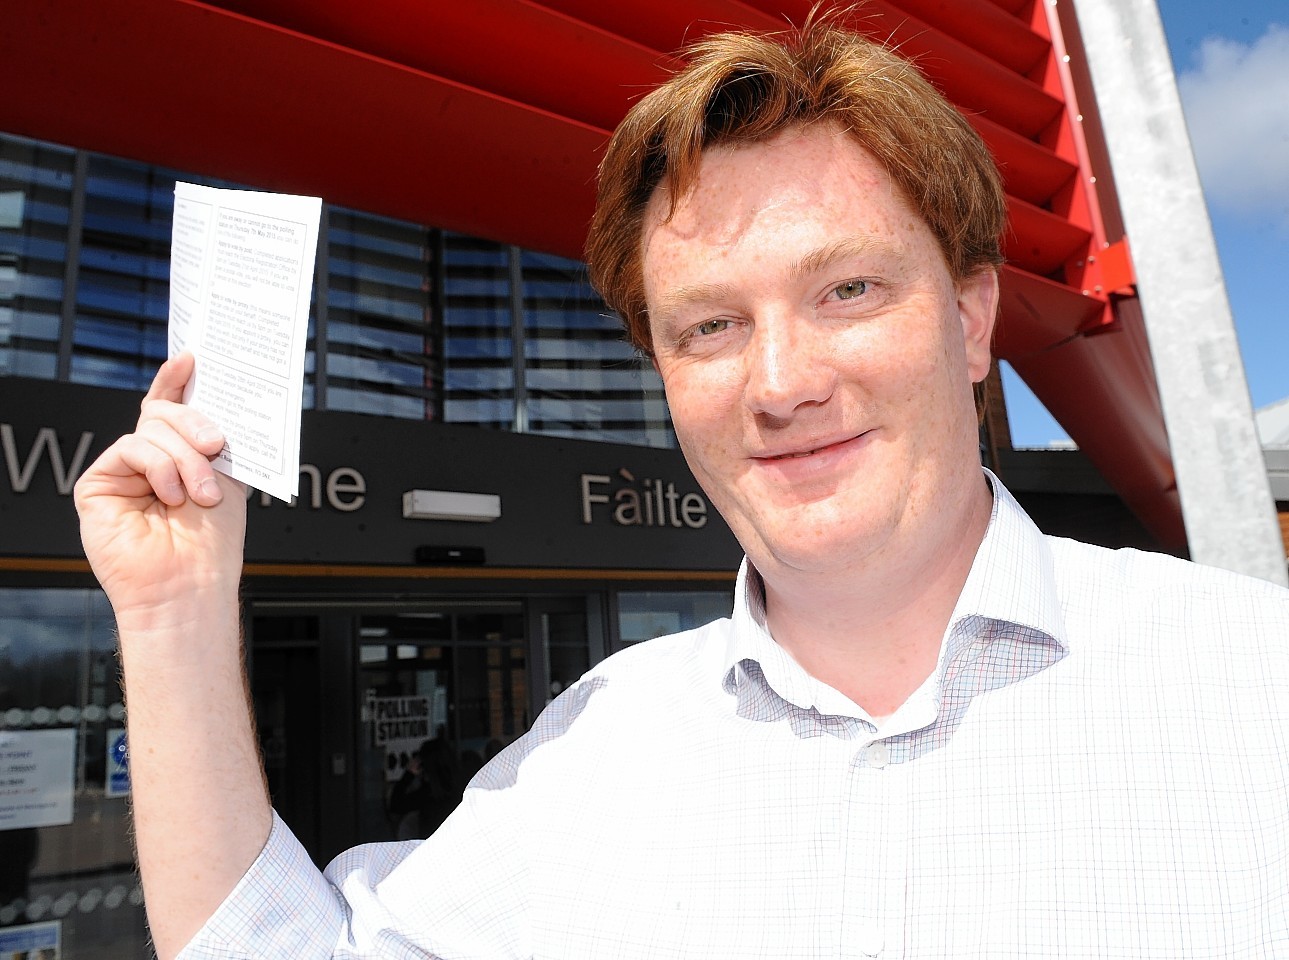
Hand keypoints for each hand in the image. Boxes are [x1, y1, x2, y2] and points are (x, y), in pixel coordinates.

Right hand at [74, 353, 246, 629]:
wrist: (190, 584)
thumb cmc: (212, 545)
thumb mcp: (226, 479)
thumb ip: (214, 440)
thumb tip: (214, 399)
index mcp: (181, 460)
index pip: (171, 411)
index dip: (176, 381)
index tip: (192, 357)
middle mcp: (150, 464)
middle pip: (163, 413)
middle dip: (195, 423)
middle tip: (216, 445)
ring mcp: (122, 473)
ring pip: (151, 429)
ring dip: (185, 458)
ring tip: (202, 493)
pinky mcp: (97, 485)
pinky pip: (131, 448)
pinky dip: (159, 468)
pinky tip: (171, 495)